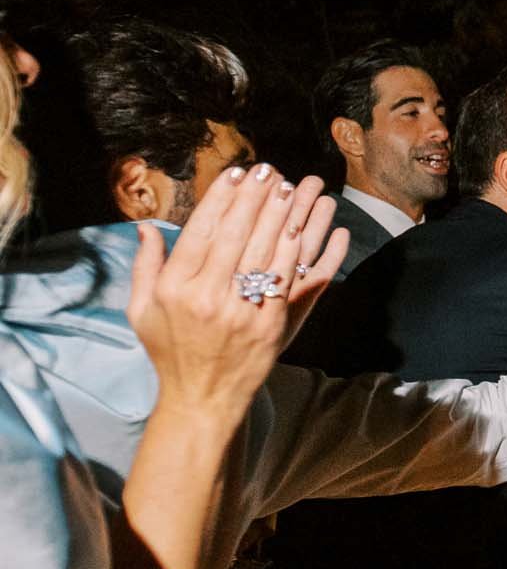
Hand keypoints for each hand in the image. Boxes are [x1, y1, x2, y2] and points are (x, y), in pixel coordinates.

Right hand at [128, 165, 346, 429]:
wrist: (203, 398)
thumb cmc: (170, 352)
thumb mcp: (142, 311)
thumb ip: (145, 267)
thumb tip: (146, 228)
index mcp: (175, 288)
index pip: (201, 232)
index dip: (220, 200)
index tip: (234, 174)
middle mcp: (207, 297)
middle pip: (237, 235)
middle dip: (254, 198)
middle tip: (268, 170)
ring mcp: (242, 312)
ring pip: (265, 252)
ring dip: (279, 216)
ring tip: (289, 187)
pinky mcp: (271, 326)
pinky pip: (286, 280)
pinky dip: (296, 251)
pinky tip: (303, 227)